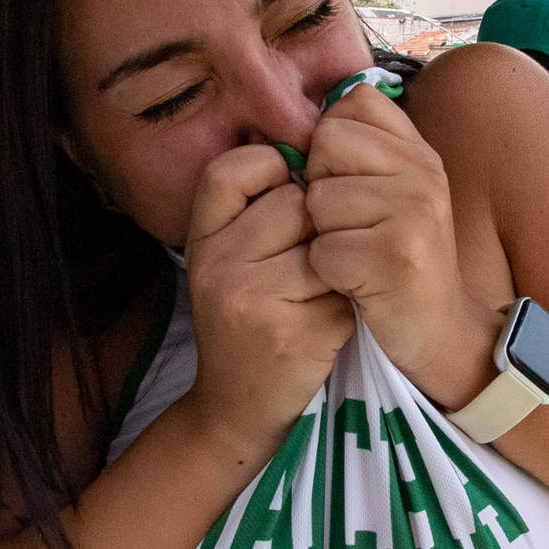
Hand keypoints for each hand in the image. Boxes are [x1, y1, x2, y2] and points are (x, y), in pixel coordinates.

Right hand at [183, 145, 355, 438]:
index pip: (231, 169)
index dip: (272, 169)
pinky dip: (347, 306)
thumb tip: (317, 137)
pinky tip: (326, 326)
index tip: (290, 193)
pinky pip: (344, 291)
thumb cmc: (246, 322)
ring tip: (317, 296)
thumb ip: (255, 207)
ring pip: (326, 245)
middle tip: (309, 265)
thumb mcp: (228, 260)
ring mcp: (250, 300)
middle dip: (318, 227)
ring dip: (338, 268)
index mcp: (201, 240)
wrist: (237, 410)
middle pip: (296, 204)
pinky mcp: (290, 334)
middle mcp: (216, 265)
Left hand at [305, 85, 498, 407]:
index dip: (332, 142)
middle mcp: (424, 175)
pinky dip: (327, 273)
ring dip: (322, 235)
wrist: (439, 333)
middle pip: (326, 144)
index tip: (350, 182)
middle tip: (352, 227)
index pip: (353, 103)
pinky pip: (320, 250)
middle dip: (321, 188)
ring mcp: (413, 214)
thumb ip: (367, 149)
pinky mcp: (393, 258)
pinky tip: (356, 282)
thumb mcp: (397, 194)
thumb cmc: (400, 260)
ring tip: (356, 256)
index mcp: (421, 153)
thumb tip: (313, 112)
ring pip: (317, 199)